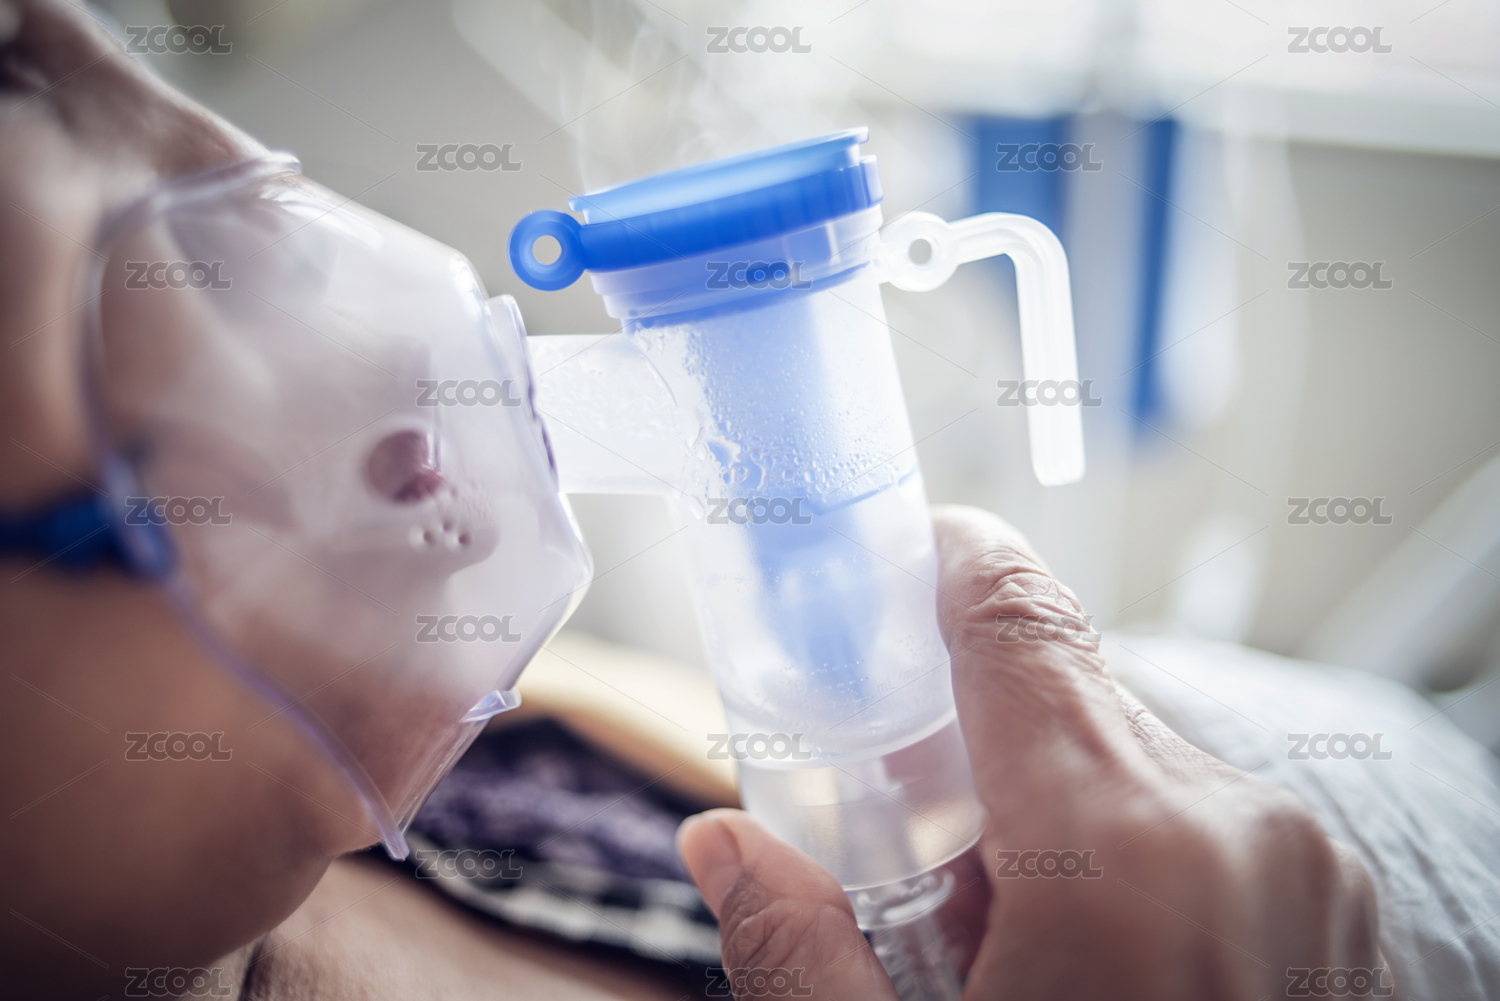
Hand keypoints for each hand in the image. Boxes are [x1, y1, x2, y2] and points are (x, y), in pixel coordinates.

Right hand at [677, 504, 1385, 998]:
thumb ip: (796, 950)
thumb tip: (717, 844)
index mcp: (1115, 847)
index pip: (1015, 621)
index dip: (948, 564)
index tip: (900, 551)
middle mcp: (1232, 823)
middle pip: (1063, 701)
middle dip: (970, 744)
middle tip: (907, 839)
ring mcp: (1306, 865)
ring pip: (1135, 763)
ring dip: (1052, 811)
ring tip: (1007, 945)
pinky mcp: (1338, 906)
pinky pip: (1205, 823)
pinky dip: (1130, 853)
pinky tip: (1091, 959)